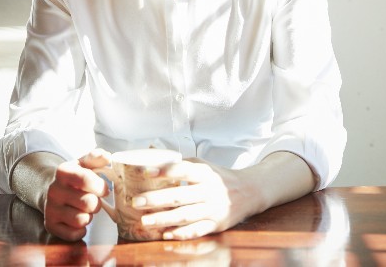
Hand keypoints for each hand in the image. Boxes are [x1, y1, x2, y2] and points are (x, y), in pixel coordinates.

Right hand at [43, 149, 110, 240]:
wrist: (53, 190)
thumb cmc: (74, 177)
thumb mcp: (84, 163)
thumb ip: (96, 157)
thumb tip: (107, 157)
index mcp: (62, 171)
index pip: (86, 179)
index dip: (100, 186)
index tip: (104, 189)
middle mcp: (53, 190)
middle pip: (88, 203)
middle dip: (96, 203)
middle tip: (93, 200)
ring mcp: (50, 209)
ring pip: (81, 220)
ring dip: (89, 216)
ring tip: (84, 210)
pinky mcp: (50, 225)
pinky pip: (73, 234)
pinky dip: (81, 230)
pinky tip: (78, 220)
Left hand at [130, 157, 258, 239]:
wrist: (249, 192)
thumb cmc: (219, 177)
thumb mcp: (203, 165)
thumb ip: (180, 162)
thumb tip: (152, 151)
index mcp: (204, 173)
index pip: (182, 170)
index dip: (164, 170)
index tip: (145, 172)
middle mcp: (209, 190)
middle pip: (179, 196)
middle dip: (156, 200)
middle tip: (136, 202)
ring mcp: (213, 209)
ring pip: (185, 215)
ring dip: (164, 219)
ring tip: (145, 221)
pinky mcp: (216, 225)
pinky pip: (196, 230)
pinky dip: (181, 233)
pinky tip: (166, 234)